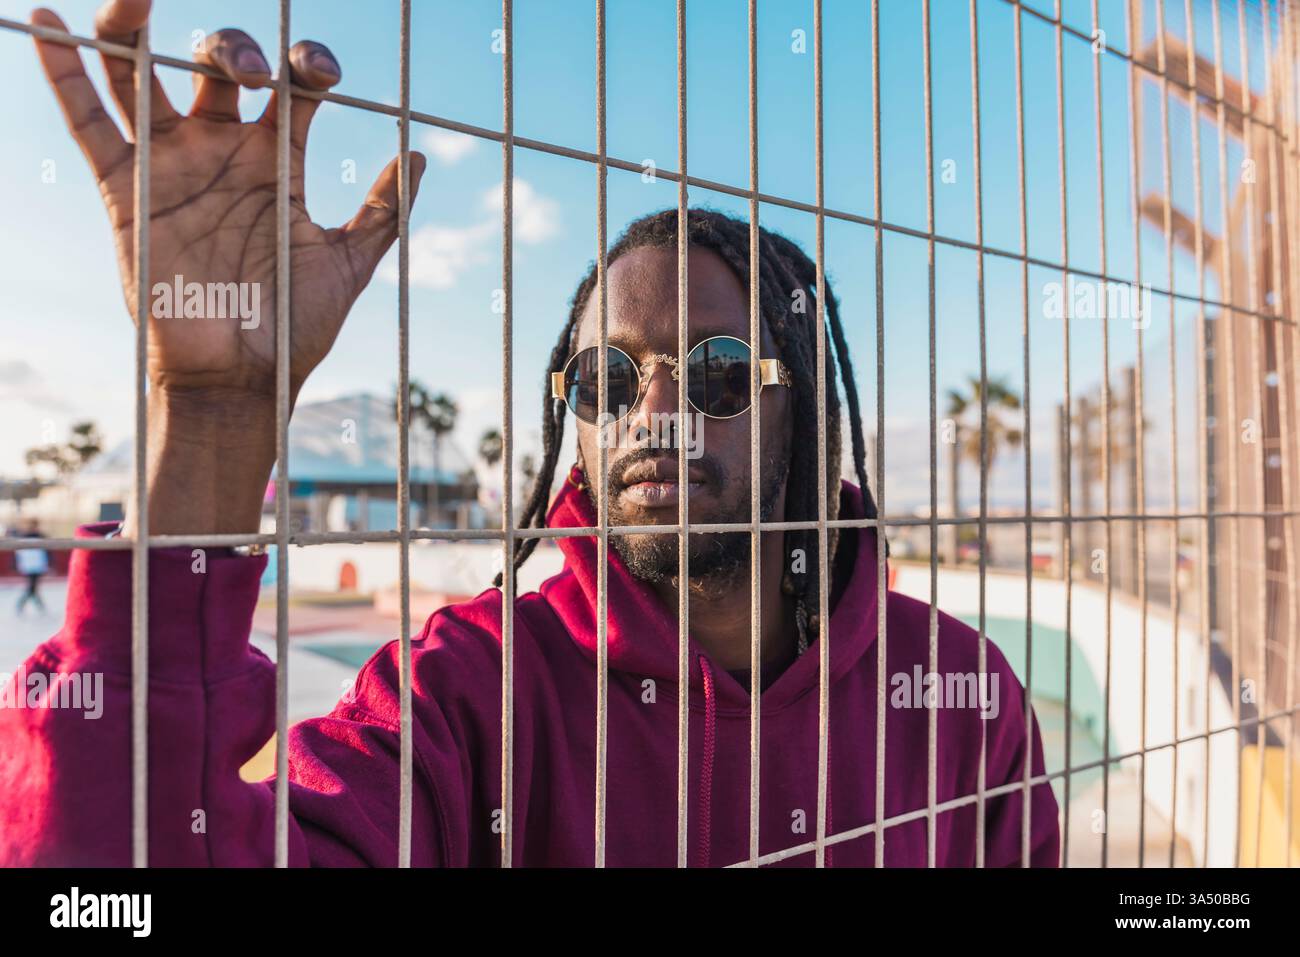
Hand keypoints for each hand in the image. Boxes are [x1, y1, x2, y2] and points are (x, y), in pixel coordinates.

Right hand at [31, 0, 424, 401]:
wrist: (239, 379)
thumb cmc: (295, 327)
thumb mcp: (349, 264)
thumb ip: (383, 211)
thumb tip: (419, 154)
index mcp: (276, 160)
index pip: (292, 84)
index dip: (307, 61)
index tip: (319, 73)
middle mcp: (221, 150)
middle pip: (216, 62)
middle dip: (233, 46)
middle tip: (253, 75)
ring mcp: (171, 164)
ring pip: (142, 73)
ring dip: (136, 28)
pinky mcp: (125, 190)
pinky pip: (88, 122)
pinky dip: (63, 69)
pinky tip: (47, 21)